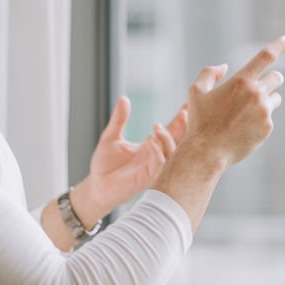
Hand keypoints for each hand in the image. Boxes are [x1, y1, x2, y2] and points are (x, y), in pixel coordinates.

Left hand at [78, 96, 187, 216]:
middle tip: (184, 112)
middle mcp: (155, 155)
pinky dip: (158, 152)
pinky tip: (151, 142)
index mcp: (150, 145)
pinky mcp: (148, 178)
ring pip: (171, 152)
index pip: (170, 129)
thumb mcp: (110, 136)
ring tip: (156, 127)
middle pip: (177, 139)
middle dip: (183, 127)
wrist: (96, 186)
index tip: (188, 103)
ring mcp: (153, 167)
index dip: (180, 118)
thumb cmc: (104, 164)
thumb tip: (124, 98)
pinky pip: (159, 164)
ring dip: (167, 138)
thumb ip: (119, 119)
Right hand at [177, 34, 284, 167]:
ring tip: (245, 113)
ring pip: (275, 98)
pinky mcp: (267, 127)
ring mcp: (264, 111)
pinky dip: (260, 119)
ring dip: (266, 100)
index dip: (280, 45)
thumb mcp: (196, 92)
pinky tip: (243, 127)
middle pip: (277, 78)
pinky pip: (270, 117)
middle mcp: (256, 94)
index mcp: (241, 81)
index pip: (266, 56)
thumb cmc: (200, 121)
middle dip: (269, 80)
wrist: (207, 152)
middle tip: (256, 90)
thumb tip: (225, 66)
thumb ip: (209, 73)